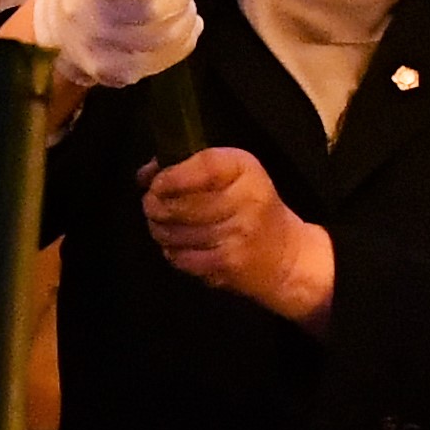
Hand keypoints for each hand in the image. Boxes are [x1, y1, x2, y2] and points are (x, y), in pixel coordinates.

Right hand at [7, 0, 207, 88]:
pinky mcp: (112, 74)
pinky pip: (166, 59)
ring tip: (178, 7)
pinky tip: (173, 26)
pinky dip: (181, 41)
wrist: (62, 24)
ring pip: (165, 36)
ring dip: (184, 18)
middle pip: (154, 9)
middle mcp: (84, 12)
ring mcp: (96, 49)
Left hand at [141, 144, 333, 323]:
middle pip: (183, 203)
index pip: (204, 166)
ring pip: (177, 232)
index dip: (172, 176)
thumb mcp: (233, 176)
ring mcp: (238, 233)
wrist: (285, 256)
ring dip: (160, 230)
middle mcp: (246, 199)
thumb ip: (190, 167)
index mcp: (245, 170)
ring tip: (161, 226)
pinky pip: (183, 257)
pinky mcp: (229, 263)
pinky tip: (178, 246)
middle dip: (155, 206)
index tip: (155, 183)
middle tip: (151, 206)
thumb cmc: (252, 209)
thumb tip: (144, 174)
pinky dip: (172, 252)